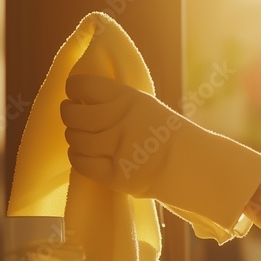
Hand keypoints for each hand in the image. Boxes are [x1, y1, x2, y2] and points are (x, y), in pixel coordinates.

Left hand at [61, 73, 260, 241]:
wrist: (190, 164)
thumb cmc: (166, 134)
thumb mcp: (146, 107)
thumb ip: (117, 101)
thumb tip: (82, 97)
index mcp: (128, 99)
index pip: (83, 86)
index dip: (74, 89)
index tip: (76, 95)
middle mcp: (120, 121)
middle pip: (73, 114)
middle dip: (70, 115)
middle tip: (75, 117)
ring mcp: (117, 148)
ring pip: (75, 139)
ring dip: (75, 138)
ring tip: (83, 138)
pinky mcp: (115, 174)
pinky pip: (80, 162)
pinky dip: (78, 157)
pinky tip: (85, 154)